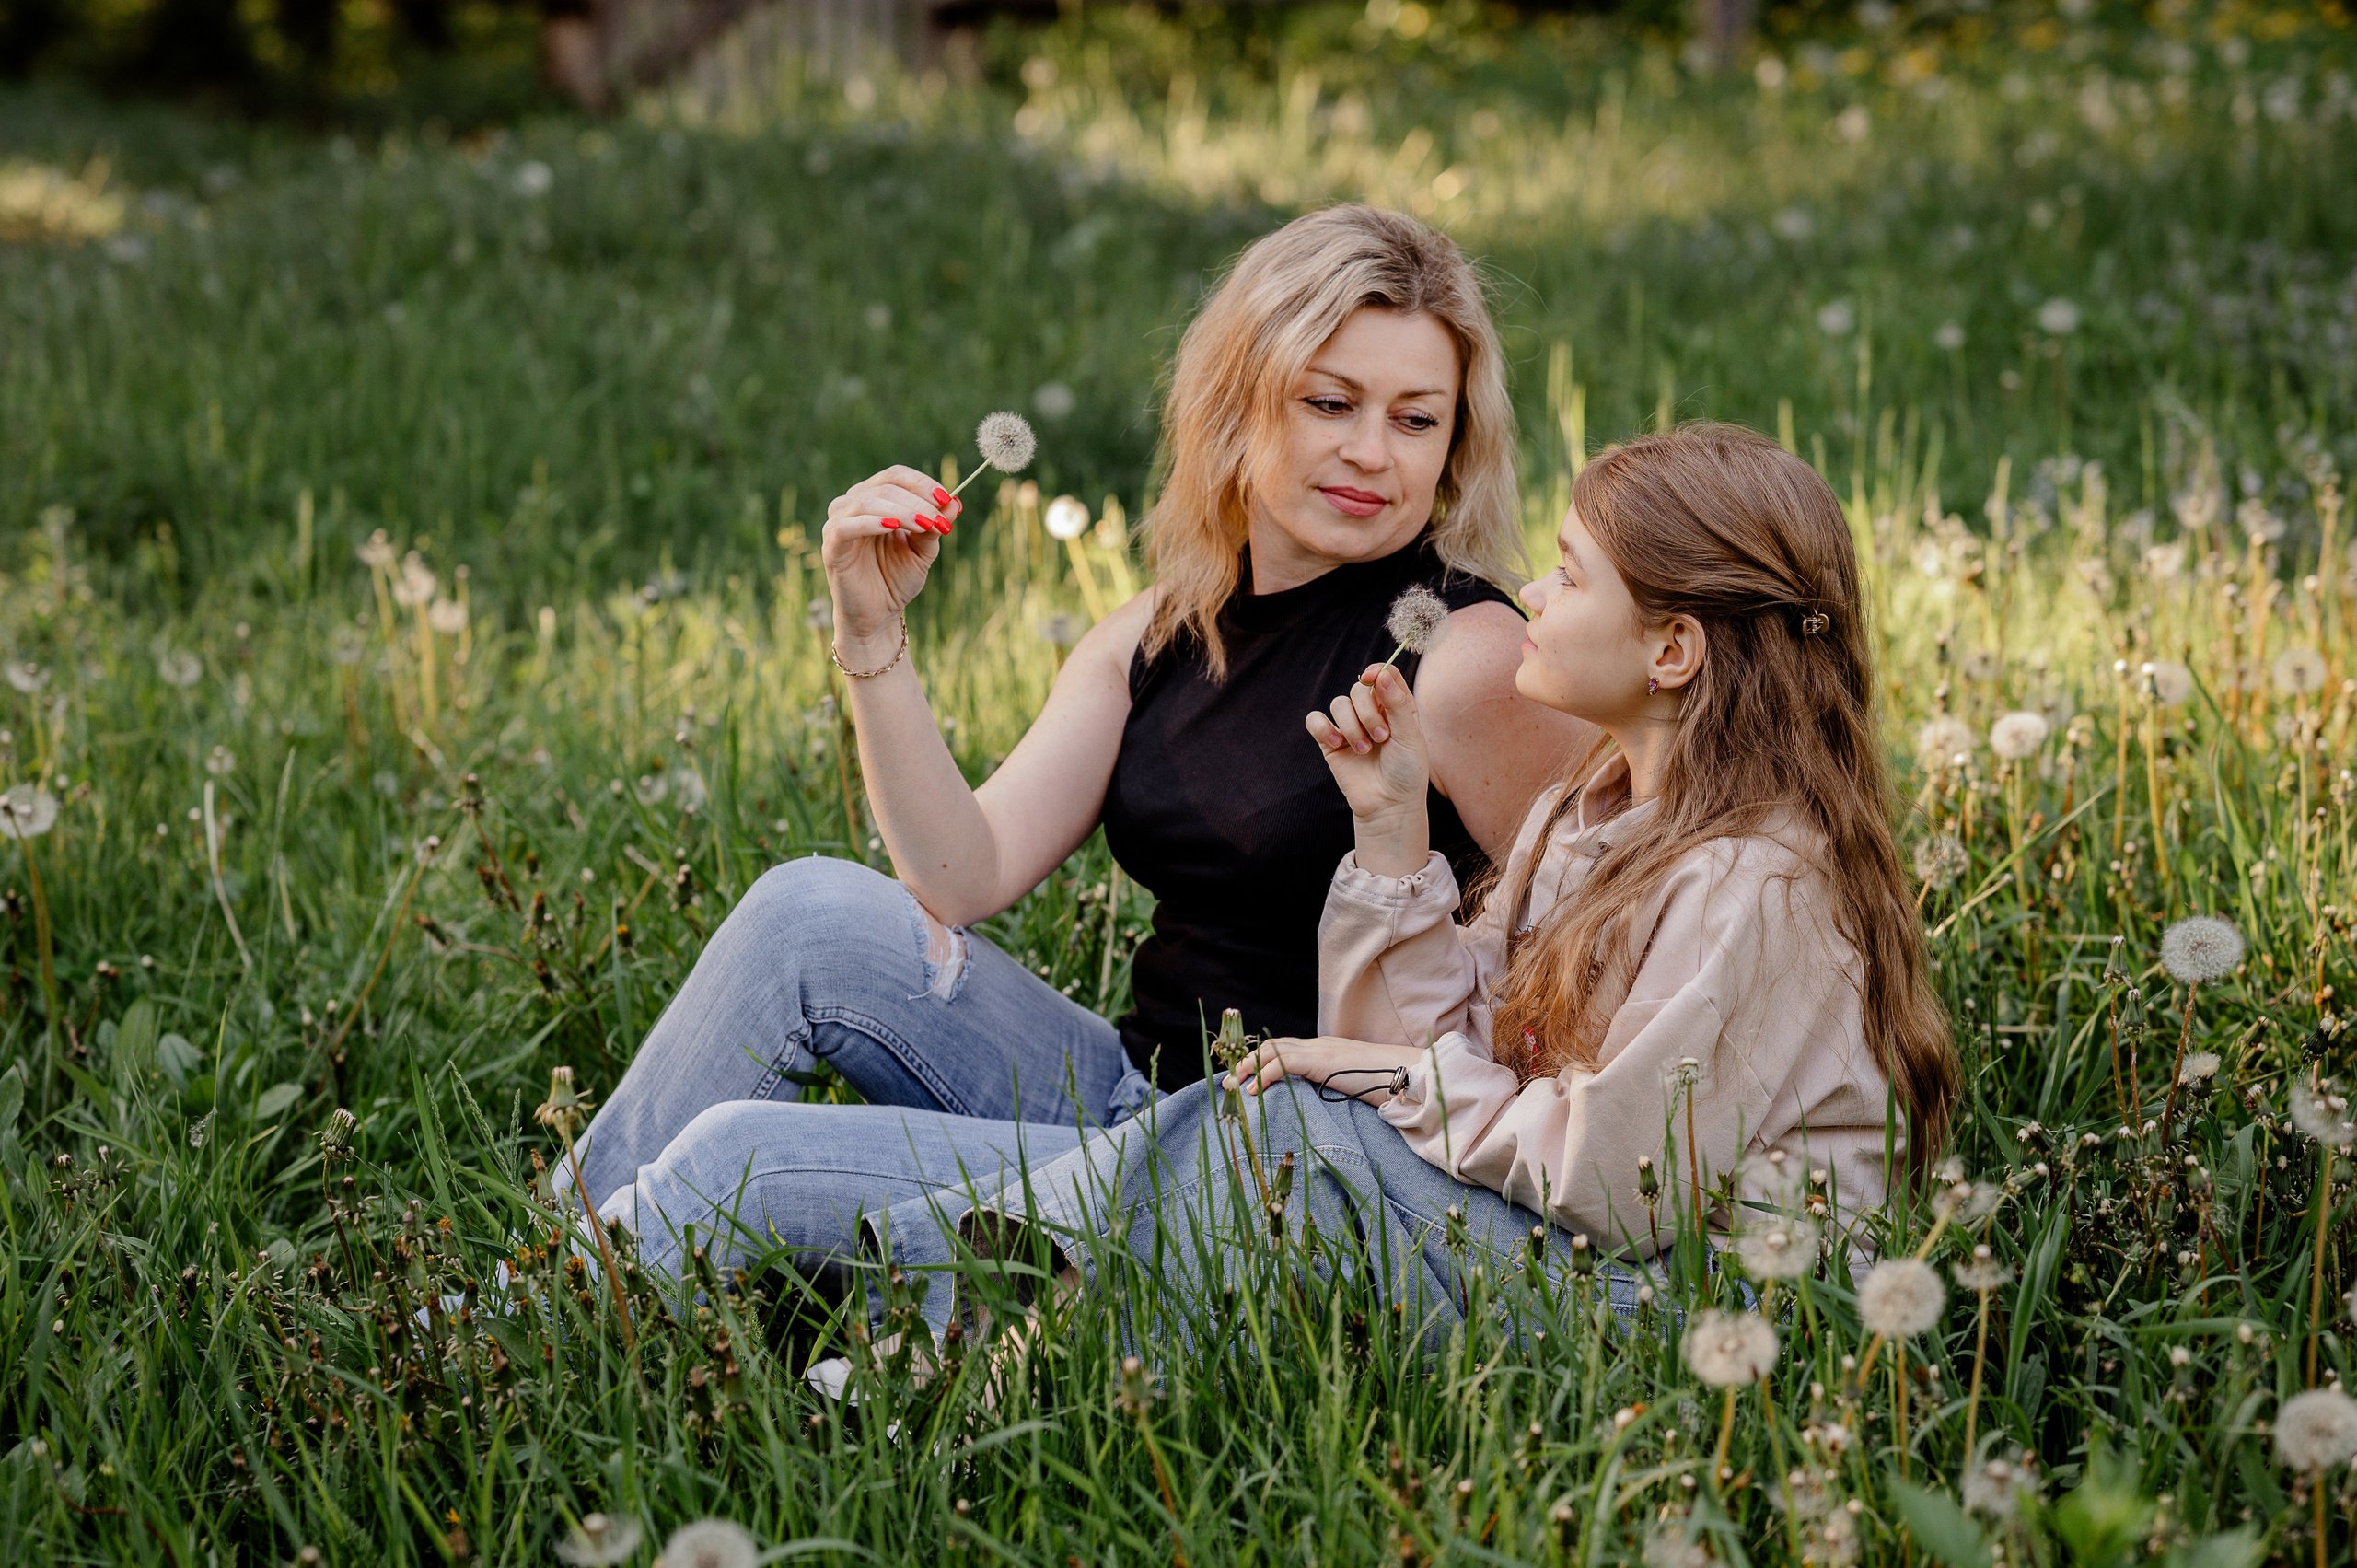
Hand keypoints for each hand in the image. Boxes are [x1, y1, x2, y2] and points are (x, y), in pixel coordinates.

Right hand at [821, 465, 965, 657]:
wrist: (876, 615)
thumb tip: (955, 502)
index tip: (946, 498)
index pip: (896, 476)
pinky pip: (847, 525)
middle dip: (918, 501)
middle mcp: (853, 504)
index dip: (922, 483)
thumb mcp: (923, 550)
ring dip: (901, 511)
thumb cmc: (897, 579)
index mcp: (875, 499)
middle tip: (939, 521)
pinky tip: (893, 527)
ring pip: (868, 501)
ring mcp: (838, 523)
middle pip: (886, 486)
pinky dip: (872, 522)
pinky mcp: (831, 545)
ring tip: (925, 526)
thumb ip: (935, 525)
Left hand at [1224, 1036, 1425, 1102]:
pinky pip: (1283, 1062)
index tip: (1244, 1079)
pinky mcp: (1322, 1060)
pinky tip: (1253, 1091)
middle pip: (1272, 1044)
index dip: (1261, 1061)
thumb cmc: (1391, 1087)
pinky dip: (1263, 1074)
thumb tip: (1325, 1111)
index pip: (1285, 1048)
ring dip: (1248, 1067)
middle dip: (1247, 1062)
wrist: (1412, 1076)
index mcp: (1327, 1051)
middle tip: (1230, 1083)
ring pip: (1272, 1049)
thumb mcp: (1356, 1088)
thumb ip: (1337, 1091)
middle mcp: (1321, 1044)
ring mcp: (1321, 1049)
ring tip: (1233, 1087)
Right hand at [1305, 663, 1429, 873]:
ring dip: (1351, 726)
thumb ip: (1396, 704)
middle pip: (1359, 689)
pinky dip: (1323, 728)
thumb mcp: (1410, 735)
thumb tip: (1380, 673)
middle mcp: (1372, 711)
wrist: (1389, 805)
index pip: (1384, 673)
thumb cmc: (1406, 771)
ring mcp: (1350, 725)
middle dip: (1368, 713)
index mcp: (1396, 706)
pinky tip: (1337, 742)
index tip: (1372, 679)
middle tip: (1381, 738)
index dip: (1376, 671)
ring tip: (1364, 750)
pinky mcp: (1330, 741)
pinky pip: (1315, 720)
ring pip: (1338, 703)